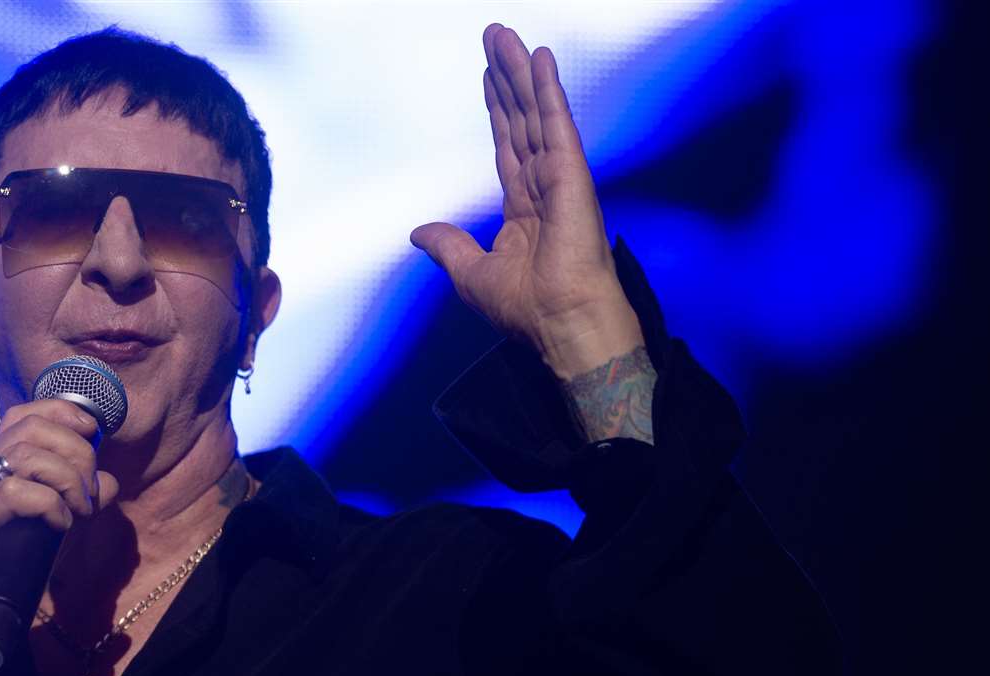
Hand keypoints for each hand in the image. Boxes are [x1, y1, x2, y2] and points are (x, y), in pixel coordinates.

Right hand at [0, 400, 120, 675]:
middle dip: (76, 451)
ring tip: (79, 510)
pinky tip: (59, 526)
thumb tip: (108, 483)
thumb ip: (72, 503)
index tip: (94, 432)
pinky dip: (48, 504)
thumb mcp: (41, 533)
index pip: (24, 415)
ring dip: (68, 478)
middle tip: (89, 492)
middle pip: (32, 428)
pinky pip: (13, 494)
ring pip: (26, 455)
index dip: (63, 412)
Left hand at [411, 23, 642, 379]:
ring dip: (521, 72)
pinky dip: (547, 91)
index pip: (507, 145)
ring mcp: (559, 177)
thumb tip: (418, 233)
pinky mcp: (571, 176)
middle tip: (493, 36)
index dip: (497, 109)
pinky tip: (539, 59)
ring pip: (535, 113)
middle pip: (519, 119)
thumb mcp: (470, 273)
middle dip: (506, 78)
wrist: (559, 325)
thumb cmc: (527, 310)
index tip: (487, 77)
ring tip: (505, 35)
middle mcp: (543, 185)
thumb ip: (448, 245)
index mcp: (524, 207)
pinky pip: (555, 124)